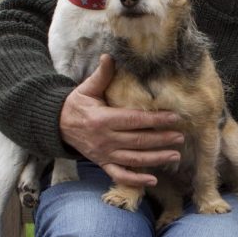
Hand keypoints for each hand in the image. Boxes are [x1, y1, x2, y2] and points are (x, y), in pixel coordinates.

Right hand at [59, 54, 183, 187]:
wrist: (56, 126)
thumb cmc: (76, 105)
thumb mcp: (86, 89)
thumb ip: (101, 75)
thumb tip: (110, 56)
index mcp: (102, 119)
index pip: (134, 120)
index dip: (155, 120)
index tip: (174, 118)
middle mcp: (105, 139)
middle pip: (138, 140)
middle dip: (161, 139)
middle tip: (181, 137)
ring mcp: (104, 154)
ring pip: (133, 159)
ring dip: (156, 159)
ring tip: (175, 156)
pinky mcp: (102, 164)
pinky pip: (119, 175)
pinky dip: (135, 180)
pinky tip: (152, 180)